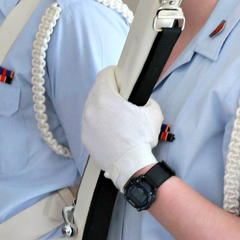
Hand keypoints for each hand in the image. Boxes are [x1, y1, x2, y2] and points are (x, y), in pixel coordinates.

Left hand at [81, 65, 162, 185]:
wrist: (131, 165)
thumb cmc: (141, 138)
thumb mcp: (153, 112)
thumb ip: (146, 100)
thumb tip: (142, 100)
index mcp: (105, 97)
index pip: (104, 75)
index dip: (113, 74)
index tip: (119, 77)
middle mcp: (91, 108)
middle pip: (97, 91)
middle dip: (107, 92)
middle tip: (120, 98)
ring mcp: (86, 124)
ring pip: (92, 108)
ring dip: (101, 108)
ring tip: (115, 117)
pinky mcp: (85, 137)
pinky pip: (90, 124)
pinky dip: (98, 123)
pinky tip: (110, 130)